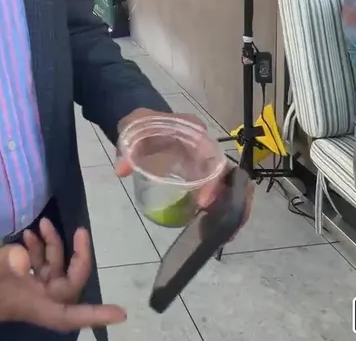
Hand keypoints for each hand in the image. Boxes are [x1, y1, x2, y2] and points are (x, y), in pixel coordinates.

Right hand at [0, 234, 125, 331]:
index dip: (95, 315)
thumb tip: (23, 256)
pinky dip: (37, 249)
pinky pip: (35, 266)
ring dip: (53, 248)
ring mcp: (23, 289)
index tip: (122, 313)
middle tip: (80, 231)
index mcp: (29, 304)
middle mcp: (32, 299)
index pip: (69, 314)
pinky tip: (28, 233)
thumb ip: (1, 261)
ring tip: (43, 224)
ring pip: (52, 271)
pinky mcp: (13, 279)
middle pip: (67, 285)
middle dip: (75, 258)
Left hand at [113, 109, 254, 229]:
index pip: (211, 158)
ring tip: (228, 233)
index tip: (204, 204)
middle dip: (235, 200)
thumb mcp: (132, 133)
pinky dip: (224, 208)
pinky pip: (222, 190)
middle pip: (231, 175)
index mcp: (193, 135)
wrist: (146, 123)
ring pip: (233, 184)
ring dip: (235, 207)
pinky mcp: (206, 174)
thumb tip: (121, 170)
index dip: (213, 182)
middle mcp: (207, 149)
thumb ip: (126, 151)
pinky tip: (220, 227)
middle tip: (227, 227)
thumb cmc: (143, 127)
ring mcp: (208, 163)